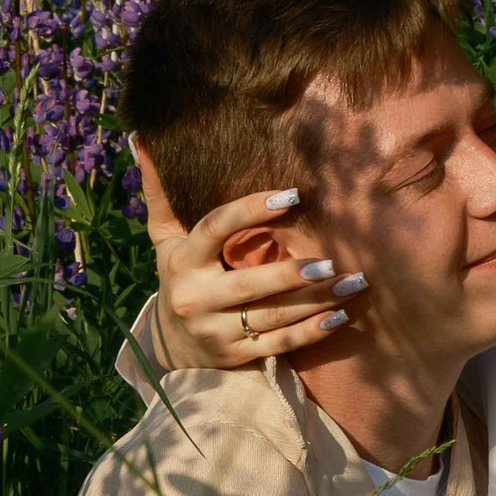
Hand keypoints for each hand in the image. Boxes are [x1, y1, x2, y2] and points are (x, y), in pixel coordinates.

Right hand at [133, 142, 364, 373]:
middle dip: (290, 274)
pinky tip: (340, 316)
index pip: (216, 230)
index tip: (292, 196)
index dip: (251, 211)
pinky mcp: (236, 356)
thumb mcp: (165, 239)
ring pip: (271, 316)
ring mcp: (216, 332)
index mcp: (183, 262)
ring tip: (352, 283)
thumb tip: (143, 140)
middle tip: (331, 260)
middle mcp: (196, 298)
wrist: (170, 346)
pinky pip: (279, 344)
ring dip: (315, 302)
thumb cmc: (179, 277)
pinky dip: (311, 332)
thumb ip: (161, 194)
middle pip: (248, 285)